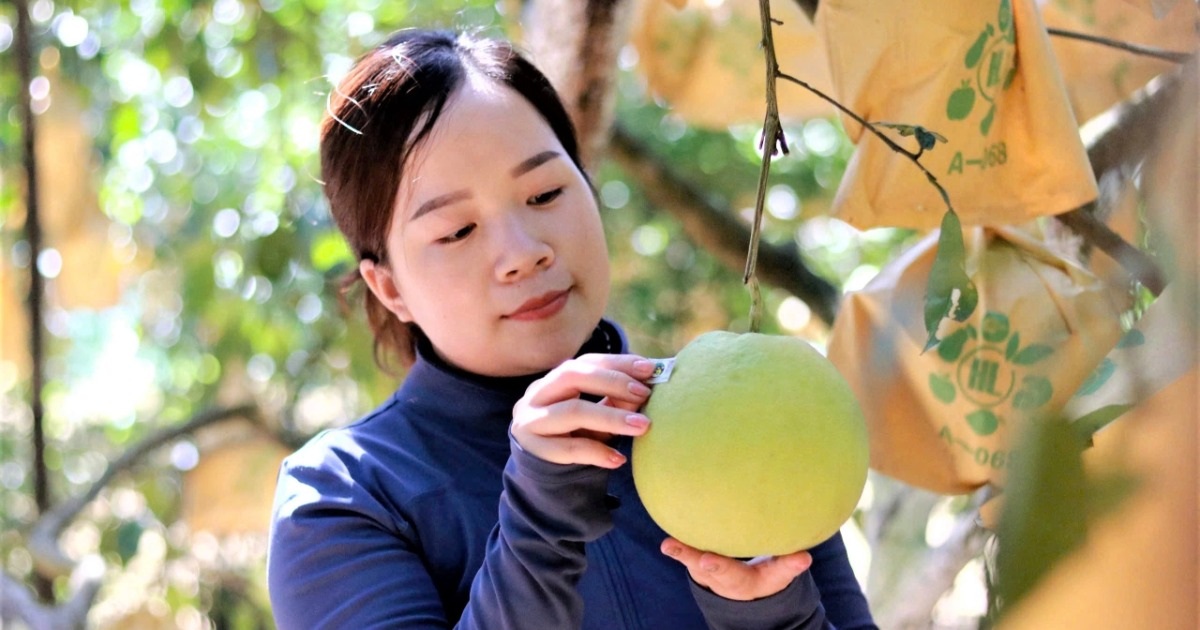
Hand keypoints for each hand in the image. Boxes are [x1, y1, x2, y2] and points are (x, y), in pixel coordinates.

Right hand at [512, 354, 656, 468]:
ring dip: (611, 417)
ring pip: (572, 412)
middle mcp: (537, 395)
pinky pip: (569, 449)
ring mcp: (531, 421)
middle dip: (612, 381)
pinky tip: (618, 459)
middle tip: (644, 394)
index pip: (586, 362)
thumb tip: (644, 391)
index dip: (618, 362)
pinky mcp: (534, 450)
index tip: (649, 368)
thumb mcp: (594, 415)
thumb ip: (614, 401)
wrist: (541, 474)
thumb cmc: (573, 437)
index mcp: (554, 380)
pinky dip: (597, 453)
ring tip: (642, 426)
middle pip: (572, 376)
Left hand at [661, 537, 812, 601]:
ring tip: (667, 545)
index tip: (707, 560)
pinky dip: (677, 542)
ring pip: (691, 561)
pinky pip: (686, 549)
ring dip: (680, 552)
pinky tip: (669, 520)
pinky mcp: (696, 558)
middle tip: (679, 551)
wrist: (742, 589)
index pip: (732, 575)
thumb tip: (804, 556)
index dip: (720, 567)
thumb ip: (789, 566)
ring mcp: (704, 570)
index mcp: (741, 582)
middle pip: (705, 571)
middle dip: (693, 560)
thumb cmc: (765, 576)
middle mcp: (719, 578)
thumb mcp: (779, 576)